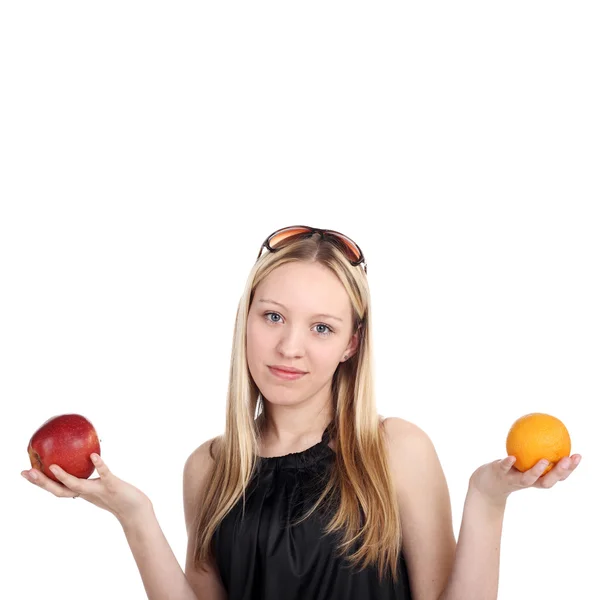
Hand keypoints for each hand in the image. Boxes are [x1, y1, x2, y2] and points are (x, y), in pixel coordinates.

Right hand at [21, 453, 151, 523]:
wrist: (135, 510)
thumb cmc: (116, 497)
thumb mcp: (98, 486)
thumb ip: (88, 478)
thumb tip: (83, 456)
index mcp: (81, 492)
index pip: (55, 488)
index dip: (39, 482)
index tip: (25, 472)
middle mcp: (86, 493)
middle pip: (59, 489)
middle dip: (41, 482)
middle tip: (25, 472)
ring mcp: (99, 490)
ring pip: (78, 485)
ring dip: (64, 477)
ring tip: (52, 466)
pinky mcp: (113, 485)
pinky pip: (105, 474)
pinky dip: (99, 465)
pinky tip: (94, 456)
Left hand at [469, 453, 581, 506]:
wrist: (487, 484)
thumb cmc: (510, 470)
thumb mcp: (523, 460)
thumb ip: (534, 450)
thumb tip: (546, 429)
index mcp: (537, 479)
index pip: (558, 476)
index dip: (570, 468)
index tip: (578, 456)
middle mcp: (529, 482)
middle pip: (547, 482)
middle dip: (560, 472)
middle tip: (567, 460)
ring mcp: (514, 481)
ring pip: (528, 479)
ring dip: (537, 471)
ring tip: (544, 460)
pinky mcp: (501, 476)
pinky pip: (505, 469)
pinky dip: (508, 464)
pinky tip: (512, 457)